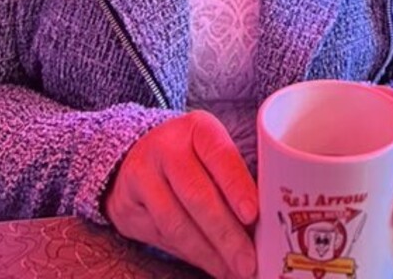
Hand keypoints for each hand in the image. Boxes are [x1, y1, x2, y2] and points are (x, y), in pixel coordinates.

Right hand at [104, 112, 256, 277]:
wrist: (136, 157)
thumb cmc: (191, 157)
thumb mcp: (212, 152)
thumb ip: (234, 179)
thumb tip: (265, 225)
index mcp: (197, 127)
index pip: (219, 155)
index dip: (236, 186)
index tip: (253, 215)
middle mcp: (166, 147)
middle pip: (197, 195)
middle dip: (226, 234)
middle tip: (248, 261)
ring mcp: (142, 176)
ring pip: (176, 223)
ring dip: (209, 253)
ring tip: (232, 270)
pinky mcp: (126, 206)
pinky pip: (162, 238)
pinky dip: (191, 256)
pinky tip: (211, 265)